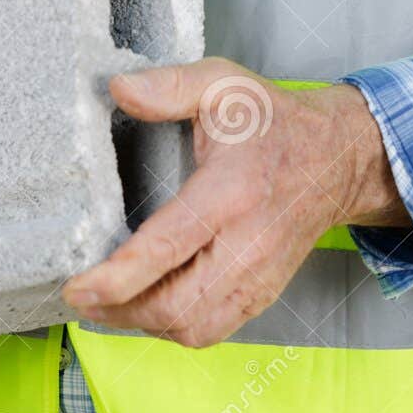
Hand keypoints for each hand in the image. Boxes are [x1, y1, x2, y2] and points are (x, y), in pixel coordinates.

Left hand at [61, 58, 409, 349]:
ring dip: (142, 325)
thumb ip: (170, 85)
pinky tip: (146, 306)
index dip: (117, 278)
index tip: (77, 286)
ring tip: (106, 304)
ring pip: (191, 328)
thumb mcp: (223, 83)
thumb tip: (118, 88)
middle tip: (80, 297)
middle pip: (175, 306)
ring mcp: (258, 277)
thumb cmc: (275, 121)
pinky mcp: (262, 293)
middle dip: (119, 311)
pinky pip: (211, 329)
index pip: (167, 248)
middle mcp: (247, 245)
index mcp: (231, 193)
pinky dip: (172, 328)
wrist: (336, 158)